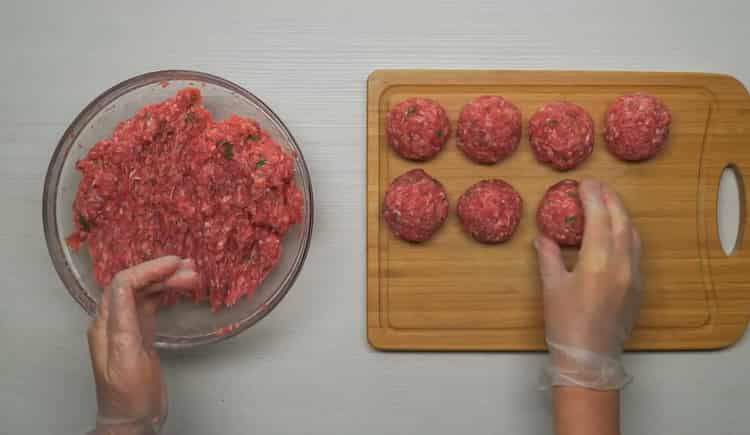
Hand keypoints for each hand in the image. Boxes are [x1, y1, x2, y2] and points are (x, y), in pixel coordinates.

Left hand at [87, 256, 199, 433]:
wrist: (132, 420)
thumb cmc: (128, 395)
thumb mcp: (127, 357)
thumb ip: (125, 321)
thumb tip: (126, 286)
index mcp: (106, 325)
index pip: (123, 284)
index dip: (148, 269)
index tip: (174, 264)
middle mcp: (114, 321)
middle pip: (134, 284)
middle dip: (161, 272)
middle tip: (190, 269)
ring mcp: (128, 327)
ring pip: (145, 293)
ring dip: (166, 281)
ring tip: (192, 276)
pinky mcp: (141, 335)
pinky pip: (151, 305)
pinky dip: (165, 293)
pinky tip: (179, 289)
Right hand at [534, 178, 641, 389]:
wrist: (589, 357)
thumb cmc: (565, 323)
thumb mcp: (552, 287)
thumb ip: (549, 257)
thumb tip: (543, 238)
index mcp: (597, 261)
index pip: (599, 218)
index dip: (592, 196)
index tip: (585, 182)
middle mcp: (621, 264)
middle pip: (621, 221)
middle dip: (610, 199)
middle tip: (597, 186)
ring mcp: (633, 276)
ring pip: (632, 235)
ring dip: (621, 216)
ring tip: (607, 205)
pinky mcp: (637, 288)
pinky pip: (635, 252)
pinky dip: (626, 235)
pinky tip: (615, 235)